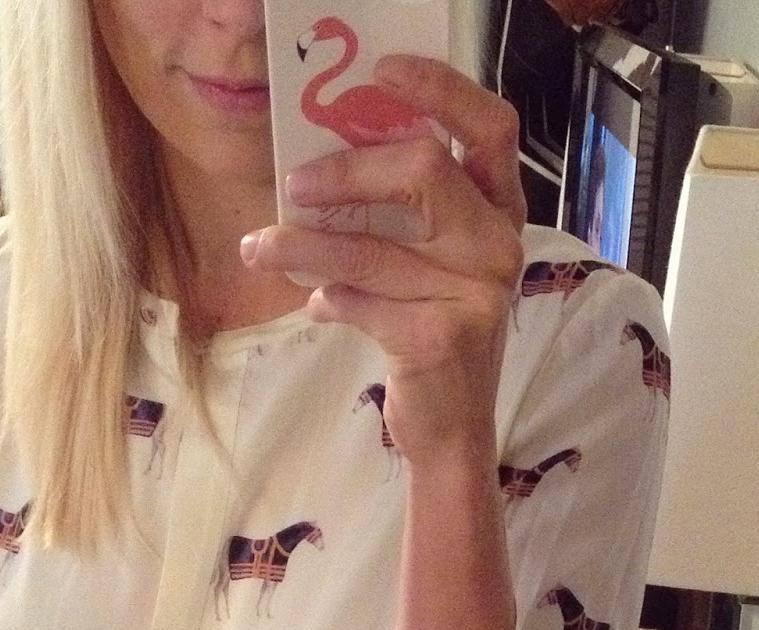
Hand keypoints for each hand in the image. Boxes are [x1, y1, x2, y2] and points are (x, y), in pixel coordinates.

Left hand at [242, 54, 526, 466]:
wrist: (451, 429)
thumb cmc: (431, 332)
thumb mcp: (426, 264)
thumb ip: (399, 214)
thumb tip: (317, 164)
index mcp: (500, 213)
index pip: (489, 127)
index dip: (439, 89)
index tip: (382, 71)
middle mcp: (499, 246)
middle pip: (425, 170)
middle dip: (346, 169)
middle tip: (294, 184)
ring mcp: (477, 293)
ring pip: (373, 246)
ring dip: (301, 244)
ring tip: (259, 247)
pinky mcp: (441, 336)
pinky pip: (360, 298)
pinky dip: (326, 298)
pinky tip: (315, 305)